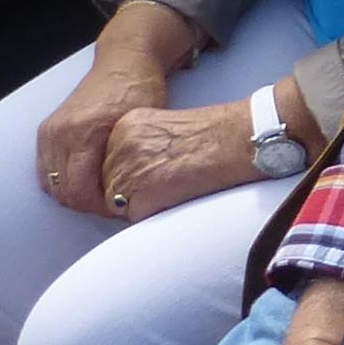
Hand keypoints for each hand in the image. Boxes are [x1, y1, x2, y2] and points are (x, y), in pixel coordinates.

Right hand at [34, 4, 185, 214]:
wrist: (124, 60)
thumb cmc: (139, 90)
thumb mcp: (141, 127)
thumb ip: (127, 163)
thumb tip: (124, 199)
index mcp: (82, 132)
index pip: (79, 191)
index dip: (100, 208)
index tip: (119, 208)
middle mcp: (59, 132)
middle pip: (63, 191)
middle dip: (87, 204)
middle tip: (113, 204)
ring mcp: (49, 131)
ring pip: (51, 184)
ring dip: (73, 195)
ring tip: (101, 194)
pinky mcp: (47, 131)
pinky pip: (46, 170)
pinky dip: (62, 181)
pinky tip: (86, 181)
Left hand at [96, 98, 264, 220]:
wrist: (235, 141)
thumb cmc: (211, 137)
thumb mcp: (163, 130)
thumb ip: (139, 148)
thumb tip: (129, 175)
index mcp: (124, 126)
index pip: (108, 164)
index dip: (131, 175)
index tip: (157, 171)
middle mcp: (120, 146)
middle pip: (109, 185)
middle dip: (132, 192)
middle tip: (166, 182)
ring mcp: (128, 171)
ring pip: (119, 205)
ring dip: (141, 205)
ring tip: (173, 188)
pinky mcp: (141, 196)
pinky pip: (135, 219)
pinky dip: (154, 215)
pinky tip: (176, 196)